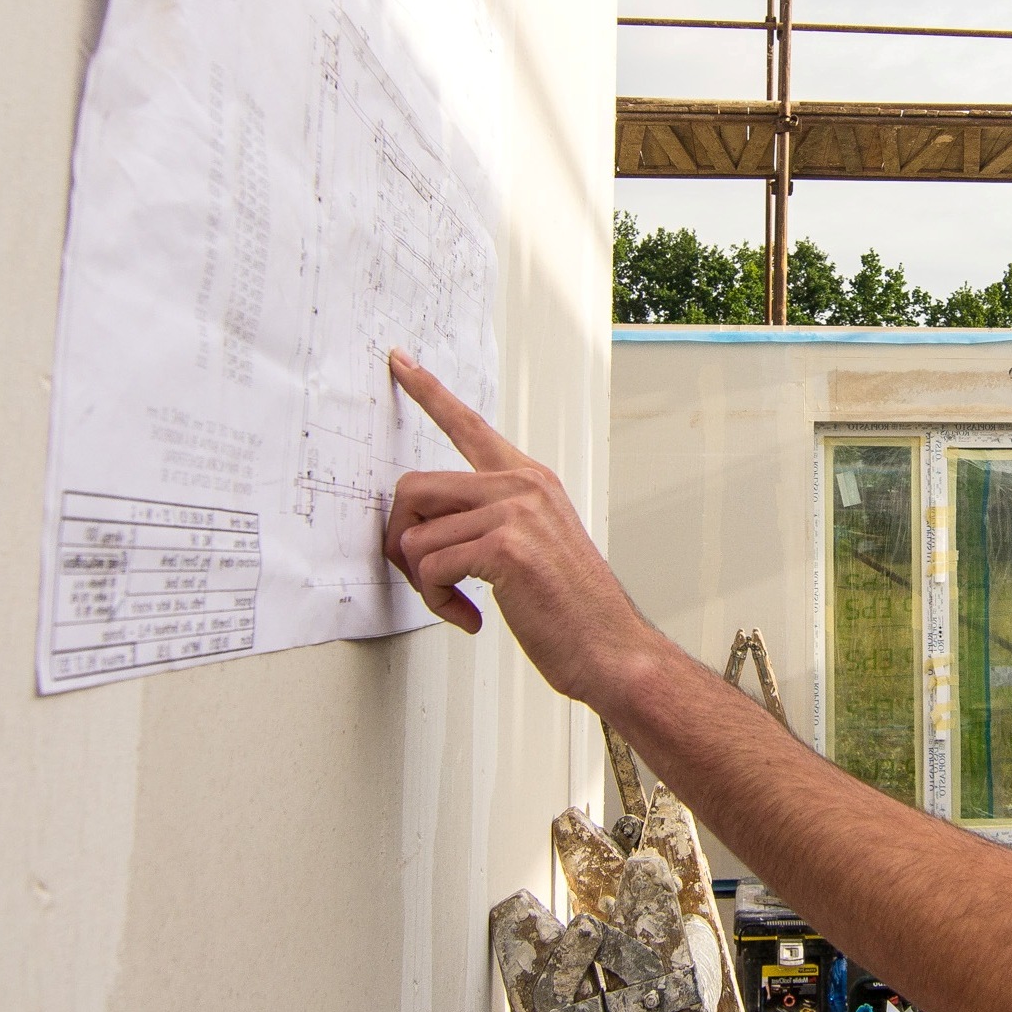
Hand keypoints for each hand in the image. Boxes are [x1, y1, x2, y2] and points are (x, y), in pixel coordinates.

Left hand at [383, 349, 635, 703]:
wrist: (611, 649)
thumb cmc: (573, 610)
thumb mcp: (536, 546)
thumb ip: (490, 521)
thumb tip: (430, 529)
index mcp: (530, 481)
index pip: (469, 425)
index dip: (428, 393)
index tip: (400, 363)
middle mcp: (522, 486)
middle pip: (413, 488)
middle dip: (400, 541)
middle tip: (421, 577)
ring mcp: (515, 512)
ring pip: (415, 538)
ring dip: (424, 584)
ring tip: (457, 602)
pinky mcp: (505, 546)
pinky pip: (431, 569)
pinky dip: (439, 602)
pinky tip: (471, 617)